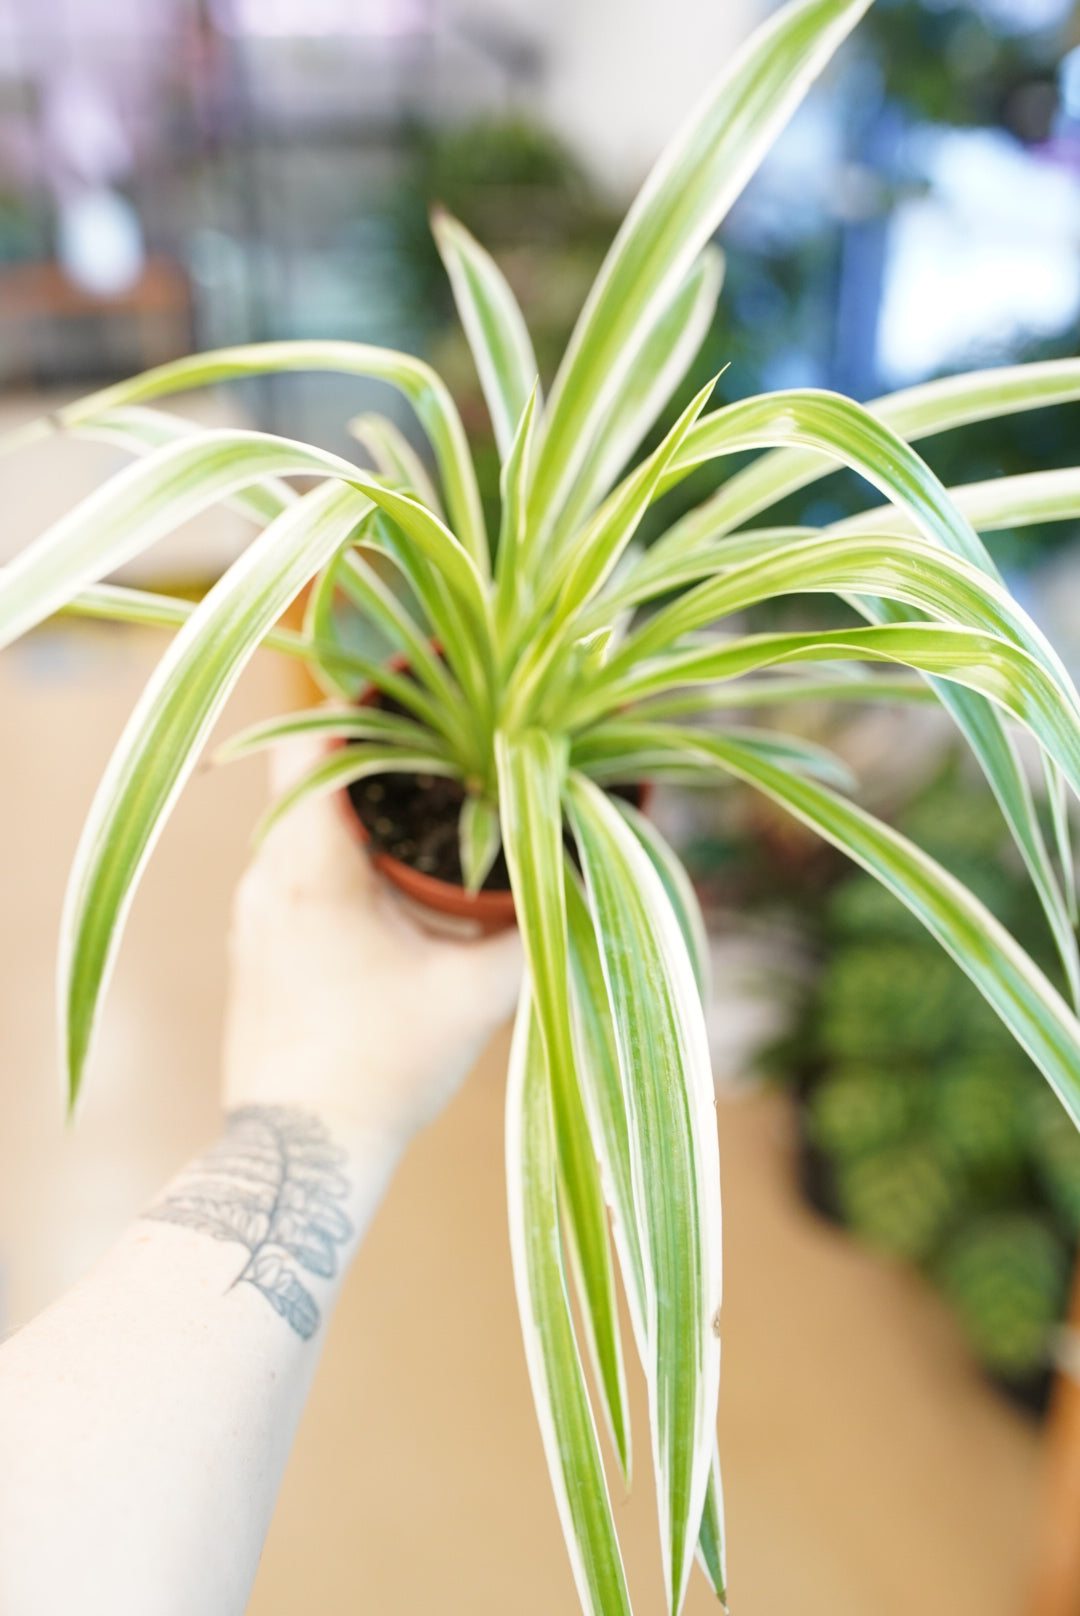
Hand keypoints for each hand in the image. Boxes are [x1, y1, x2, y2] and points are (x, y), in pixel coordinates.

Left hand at [222, 735, 521, 1149]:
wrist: (302, 1152)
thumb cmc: (382, 1068)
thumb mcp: (475, 995)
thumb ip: (536, 932)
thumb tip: (588, 883)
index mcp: (312, 867)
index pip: (316, 741)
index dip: (368, 705)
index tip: (426, 697)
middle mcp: (269, 877)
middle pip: (310, 774)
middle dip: (378, 755)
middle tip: (446, 751)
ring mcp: (255, 913)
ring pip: (302, 824)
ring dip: (359, 810)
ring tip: (429, 811)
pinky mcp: (259, 947)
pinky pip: (295, 870)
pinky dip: (341, 857)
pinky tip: (392, 886)